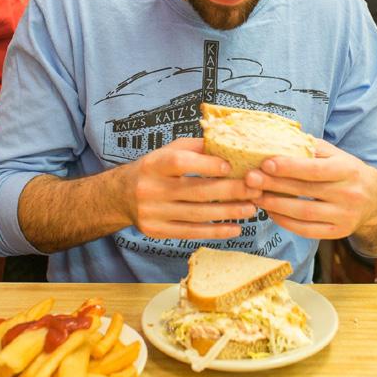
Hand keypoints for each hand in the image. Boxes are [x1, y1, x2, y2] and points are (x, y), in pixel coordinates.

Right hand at [128, 138, 259, 239]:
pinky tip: (235, 228)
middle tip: (255, 189)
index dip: (206, 164)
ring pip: (197, 214)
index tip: (231, 166)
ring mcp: (153, 213)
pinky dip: (215, 232)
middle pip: (196, 191)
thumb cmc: (154, 169)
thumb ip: (195, 148)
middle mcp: (151, 189)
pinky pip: (191, 232)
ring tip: (251, 209)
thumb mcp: (167, 151)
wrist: (121, 196)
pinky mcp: (157, 231)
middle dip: (230, 191)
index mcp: (154, 164)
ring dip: (228, 212)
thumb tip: (228, 144)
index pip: (181, 163)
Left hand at [245, 139, 376, 239]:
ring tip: (256, 196)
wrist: (376, 201)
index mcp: (347, 169)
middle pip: (306, 190)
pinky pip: (307, 230)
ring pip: (304, 212)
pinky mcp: (338, 232)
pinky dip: (285, 222)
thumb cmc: (347, 172)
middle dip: (274, 185)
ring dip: (276, 205)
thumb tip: (280, 139)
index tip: (266, 163)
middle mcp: (348, 193)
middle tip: (250, 180)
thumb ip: (311, 148)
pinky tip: (271, 212)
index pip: (315, 169)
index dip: (289, 167)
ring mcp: (344, 216)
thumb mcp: (336, 155)